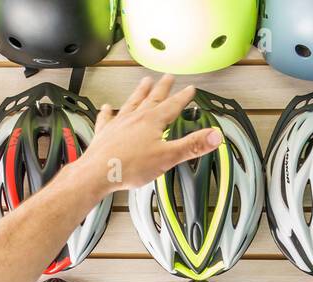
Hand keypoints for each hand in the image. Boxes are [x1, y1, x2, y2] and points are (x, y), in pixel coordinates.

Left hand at [76, 75, 222, 197]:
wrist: (97, 173)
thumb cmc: (129, 166)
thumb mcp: (168, 157)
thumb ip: (192, 146)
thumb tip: (215, 136)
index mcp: (153, 121)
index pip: (173, 105)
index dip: (183, 97)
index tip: (190, 88)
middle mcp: (136, 117)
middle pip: (153, 98)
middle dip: (163, 87)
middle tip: (168, 77)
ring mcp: (119, 123)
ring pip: (132, 102)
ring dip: (140, 92)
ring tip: (145, 82)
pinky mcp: (105, 133)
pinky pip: (107, 118)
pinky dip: (108, 112)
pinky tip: (107, 107)